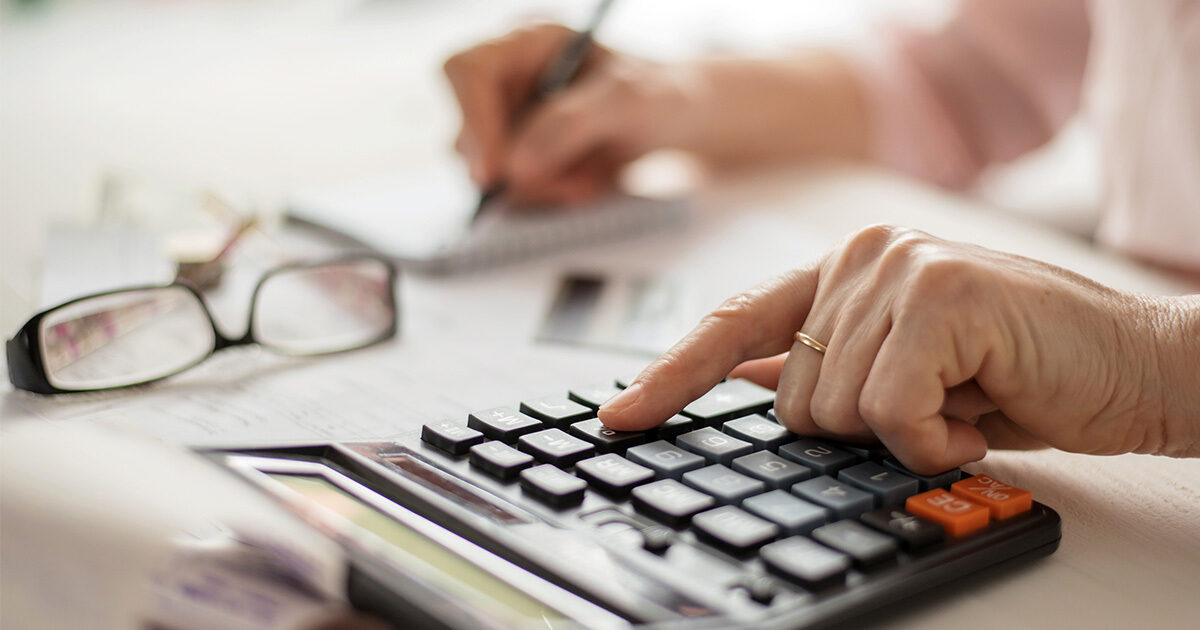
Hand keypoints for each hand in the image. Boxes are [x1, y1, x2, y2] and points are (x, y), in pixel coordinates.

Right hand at [443, 23, 695, 204]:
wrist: (675, 122)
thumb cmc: (657, 94)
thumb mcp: (630, 99)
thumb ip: (574, 122)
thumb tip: (517, 165)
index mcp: (527, 42)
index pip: (467, 71)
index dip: (472, 120)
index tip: (494, 172)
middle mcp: (506, 80)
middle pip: (467, 134)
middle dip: (518, 172)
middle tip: (571, 185)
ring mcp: (507, 123)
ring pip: (488, 175)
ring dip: (542, 190)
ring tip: (593, 177)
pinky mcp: (516, 161)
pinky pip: (511, 196)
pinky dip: (549, 200)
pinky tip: (585, 183)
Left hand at [599, 225, 1199, 473]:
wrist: (1133, 366)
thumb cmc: (1021, 373)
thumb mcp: (907, 373)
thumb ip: (827, 368)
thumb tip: (746, 385)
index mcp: (843, 270)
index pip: (735, 325)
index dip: (674, 376)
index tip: (621, 417)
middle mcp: (860, 255)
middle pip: (790, 396)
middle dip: (859, 432)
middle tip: (935, 409)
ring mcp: (897, 265)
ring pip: (836, 409)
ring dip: (907, 436)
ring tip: (967, 402)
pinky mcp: (938, 292)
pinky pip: (889, 411)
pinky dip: (937, 439)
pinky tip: (982, 410)